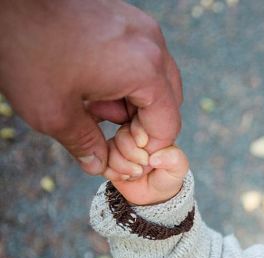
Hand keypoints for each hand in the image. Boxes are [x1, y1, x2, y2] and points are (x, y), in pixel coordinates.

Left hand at [0, 0, 181, 175]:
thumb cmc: (25, 47)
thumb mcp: (52, 112)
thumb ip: (84, 144)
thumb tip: (99, 165)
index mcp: (144, 69)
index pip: (168, 124)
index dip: (147, 149)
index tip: (122, 157)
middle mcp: (151, 44)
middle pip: (167, 101)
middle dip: (140, 124)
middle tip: (107, 133)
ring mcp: (139, 27)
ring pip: (153, 79)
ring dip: (130, 100)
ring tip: (90, 103)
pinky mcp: (124, 17)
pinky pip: (139, 57)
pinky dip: (123, 77)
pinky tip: (89, 80)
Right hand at [108, 117, 188, 205]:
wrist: (154, 195)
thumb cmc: (168, 176)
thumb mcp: (178, 168)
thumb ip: (174, 159)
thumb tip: (155, 157)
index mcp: (149, 131)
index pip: (138, 123)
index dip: (138, 135)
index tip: (145, 146)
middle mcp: (131, 135)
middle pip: (121, 136)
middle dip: (131, 155)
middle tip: (143, 165)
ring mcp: (117, 147)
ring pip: (109, 150)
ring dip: (123, 166)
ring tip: (136, 174)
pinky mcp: (107, 160)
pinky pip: (102, 163)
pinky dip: (113, 173)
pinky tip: (126, 177)